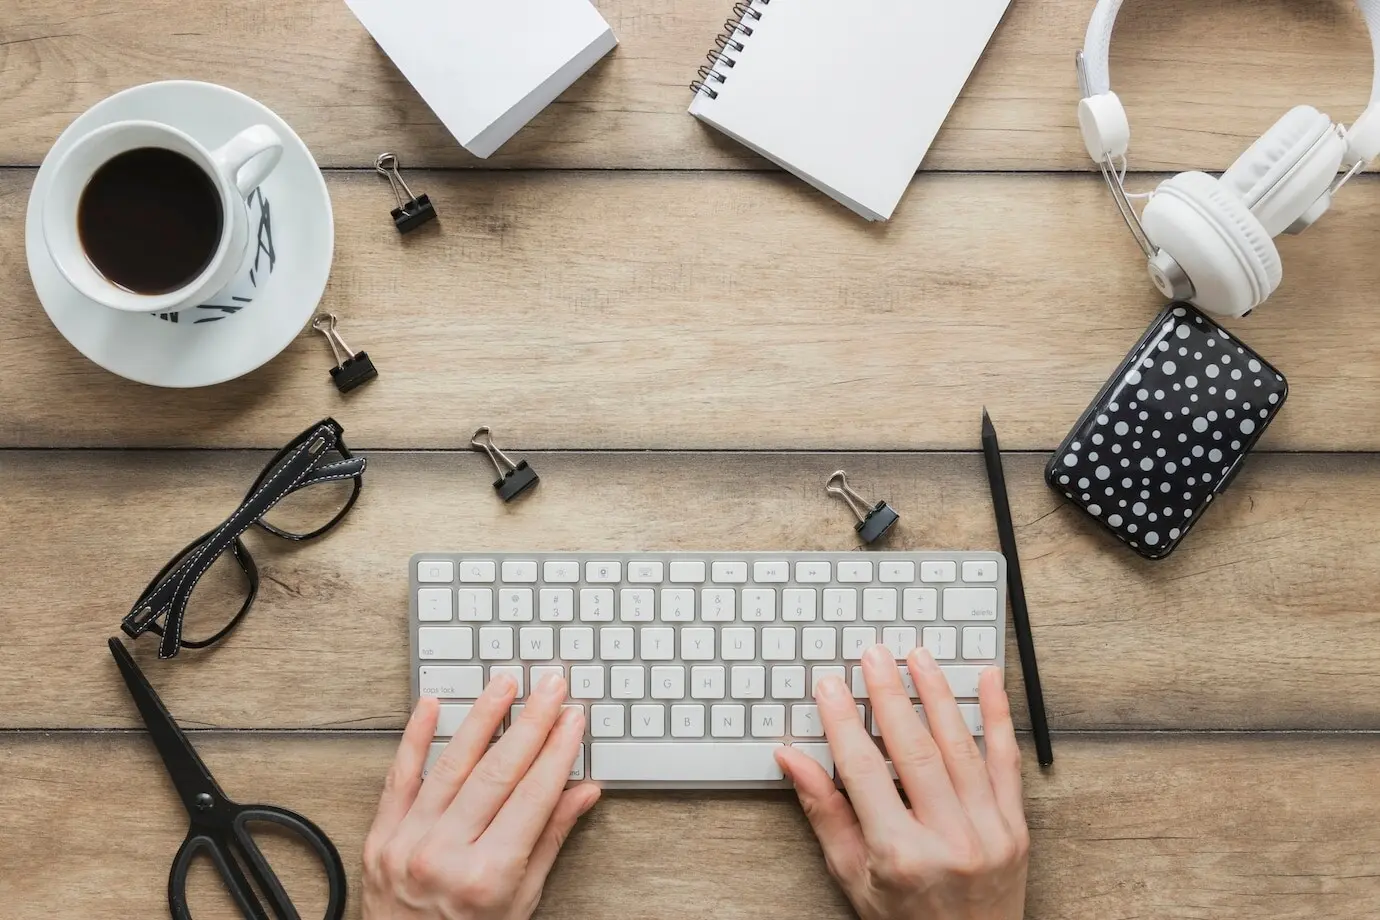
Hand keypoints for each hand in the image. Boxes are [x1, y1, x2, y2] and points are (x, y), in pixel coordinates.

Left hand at [363, 674, 600, 918]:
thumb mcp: (521, 902)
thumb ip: (548, 841)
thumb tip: (582, 792)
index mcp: (487, 878)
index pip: (533, 797)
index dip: (557, 752)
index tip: (573, 719)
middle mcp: (444, 857)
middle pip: (497, 773)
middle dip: (530, 723)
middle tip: (549, 687)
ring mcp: (407, 844)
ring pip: (452, 765)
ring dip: (481, 718)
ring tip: (504, 684)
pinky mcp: (380, 837)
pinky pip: (398, 778)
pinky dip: (415, 739)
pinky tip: (430, 706)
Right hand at [776, 646, 1027, 919]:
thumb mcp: (853, 878)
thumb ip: (825, 814)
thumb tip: (792, 760)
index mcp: (901, 856)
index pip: (863, 772)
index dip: (843, 723)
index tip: (831, 687)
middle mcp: (949, 841)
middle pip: (914, 750)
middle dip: (890, 695)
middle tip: (873, 655)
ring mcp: (989, 833)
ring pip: (961, 747)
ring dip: (938, 694)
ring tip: (918, 657)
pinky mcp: (1015, 828)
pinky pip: (1007, 762)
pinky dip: (999, 716)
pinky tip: (989, 680)